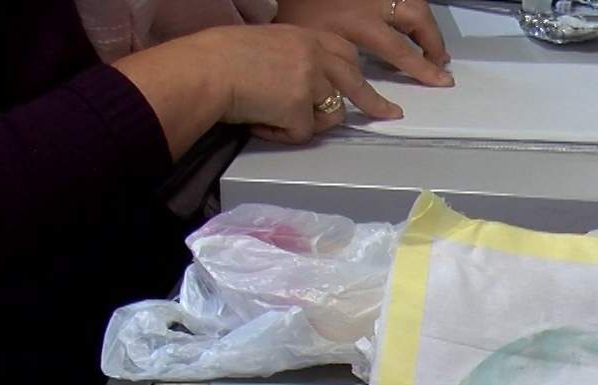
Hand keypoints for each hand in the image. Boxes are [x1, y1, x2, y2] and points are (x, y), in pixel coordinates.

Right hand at [112, 24, 401, 154]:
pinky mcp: (302, 109)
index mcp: (305, 36)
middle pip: (355, 82)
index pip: (343, 53)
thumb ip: (290, 59)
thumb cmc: (220, 57)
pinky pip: (301, 135)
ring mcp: (312, 82)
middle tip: (390, 114)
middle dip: (374, 103)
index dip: (354, 72)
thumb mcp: (265, 45)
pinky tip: (259, 121)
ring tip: (271, 116)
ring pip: (332, 115)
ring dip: (307, 123)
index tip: (368, 85)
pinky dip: (280, 134)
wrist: (207, 69)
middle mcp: (315, 56)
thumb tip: (295, 84)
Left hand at [278, 0, 452, 88]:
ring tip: (428, 42)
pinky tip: (408, 21)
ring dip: (424, 23)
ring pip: (413, 1)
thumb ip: (333, 61)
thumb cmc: (293, 4)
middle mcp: (374, 2)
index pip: (400, 51)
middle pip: (418, 18)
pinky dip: (409, 8)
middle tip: (438, 62)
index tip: (440, 81)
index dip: (422, 69)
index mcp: (360, 22)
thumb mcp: (311, 41)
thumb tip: (347, 83)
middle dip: (433, 41)